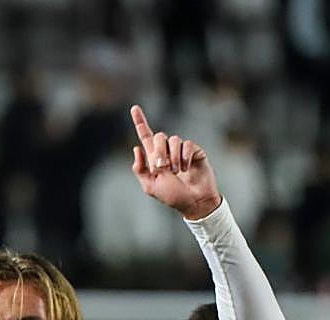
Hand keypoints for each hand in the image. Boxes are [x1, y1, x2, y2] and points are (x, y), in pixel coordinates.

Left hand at [129, 104, 220, 220]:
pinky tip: (186, 169)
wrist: (194, 201)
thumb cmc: (172, 196)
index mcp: (154, 158)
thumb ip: (140, 169)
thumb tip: (136, 148)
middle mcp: (167, 151)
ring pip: (173, 140)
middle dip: (159, 151)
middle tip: (163, 168)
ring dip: (173, 158)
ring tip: (176, 172)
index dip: (140, 122)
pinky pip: (187, 145)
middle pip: (159, 136)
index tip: (134, 108)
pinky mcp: (194, 151)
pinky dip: (185, 158)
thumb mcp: (151, 186)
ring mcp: (181, 150)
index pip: (146, 136)